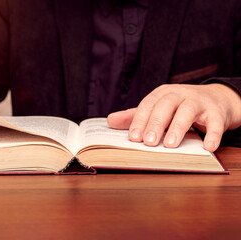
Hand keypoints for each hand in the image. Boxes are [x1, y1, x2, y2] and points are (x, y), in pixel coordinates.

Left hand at [107, 84, 240, 151]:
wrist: (216, 99)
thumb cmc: (179, 107)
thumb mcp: (157, 109)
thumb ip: (135, 116)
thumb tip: (110, 120)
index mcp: (162, 94)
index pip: (148, 105)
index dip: (140, 120)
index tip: (133, 137)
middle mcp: (180, 94)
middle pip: (166, 106)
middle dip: (156, 123)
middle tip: (148, 142)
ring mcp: (199, 102)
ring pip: (188, 111)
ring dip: (178, 127)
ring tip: (171, 144)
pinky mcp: (217, 112)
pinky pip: (216, 122)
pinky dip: (213, 134)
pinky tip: (208, 147)